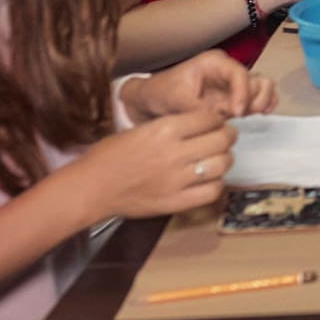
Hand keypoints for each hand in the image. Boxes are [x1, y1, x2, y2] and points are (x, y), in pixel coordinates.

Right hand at [83, 78, 247, 218]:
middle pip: (221, 139)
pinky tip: (210, 180)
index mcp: (164, 130)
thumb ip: (171, 127)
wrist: (91, 187)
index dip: (216, 119)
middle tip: (225, 138)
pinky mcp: (176, 202)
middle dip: (228, 136)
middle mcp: (175, 152)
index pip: (208, 118)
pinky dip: (217, 184)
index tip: (215, 123)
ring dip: (226, 159)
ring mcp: (177, 179)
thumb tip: (201, 124)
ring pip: (222, 164)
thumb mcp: (140, 129)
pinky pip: (212, 191)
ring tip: (220, 158)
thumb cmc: (110, 155)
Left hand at [122, 50, 275, 124]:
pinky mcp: (235, 98)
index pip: (238, 73)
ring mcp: (233, 85)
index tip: (236, 112)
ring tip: (246, 116)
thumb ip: (198, 108)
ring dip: (260, 102)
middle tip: (241, 115)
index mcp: (214, 63)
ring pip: (262, 88)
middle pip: (257, 79)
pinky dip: (263, 105)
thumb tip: (218, 119)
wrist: (153, 99)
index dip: (242, 92)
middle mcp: (228, 71)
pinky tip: (258, 116)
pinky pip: (258, 98)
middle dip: (255, 98)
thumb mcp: (175, 99)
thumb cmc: (162, 92)